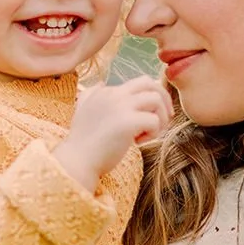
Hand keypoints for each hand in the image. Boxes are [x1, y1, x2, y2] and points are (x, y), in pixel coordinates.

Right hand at [54, 75, 171, 192]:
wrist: (77, 161)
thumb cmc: (83, 142)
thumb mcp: (82, 110)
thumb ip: (91, 94)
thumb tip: (100, 83)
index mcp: (107, 91)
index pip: (139, 83)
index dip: (150, 98)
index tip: (150, 116)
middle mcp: (114, 94)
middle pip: (150, 83)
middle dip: (164, 99)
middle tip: (165, 119)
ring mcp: (121, 106)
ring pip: (156, 99)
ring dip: (160, 118)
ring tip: (149, 134)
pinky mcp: (127, 122)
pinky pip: (154, 120)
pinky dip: (153, 133)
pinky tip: (138, 143)